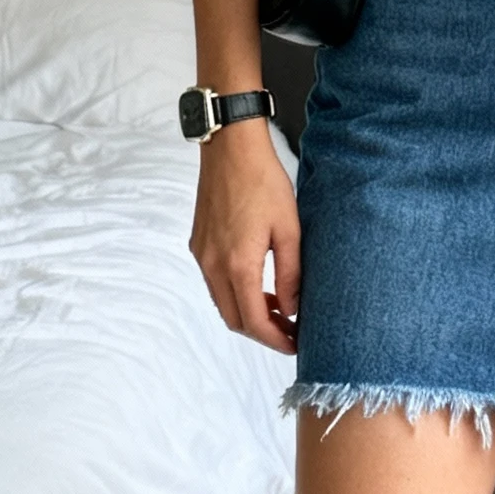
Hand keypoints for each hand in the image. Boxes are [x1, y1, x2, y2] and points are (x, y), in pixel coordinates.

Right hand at [189, 124, 300, 354]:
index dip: (276, 340)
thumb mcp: (290, 230)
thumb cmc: (264, 182)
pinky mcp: (198, 244)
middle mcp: (213, 265)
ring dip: (249, 313)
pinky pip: (214, 283)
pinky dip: (236, 294)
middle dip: (263, 332)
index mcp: (238, 264)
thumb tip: (292, 309)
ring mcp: (201, 255)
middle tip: (291, 331)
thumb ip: (291, 275)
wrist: (230, 149)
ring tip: (279, 309)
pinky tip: (258, 285)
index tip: (296, 344)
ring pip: (223, 303)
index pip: (254, 321)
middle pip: (235, 319)